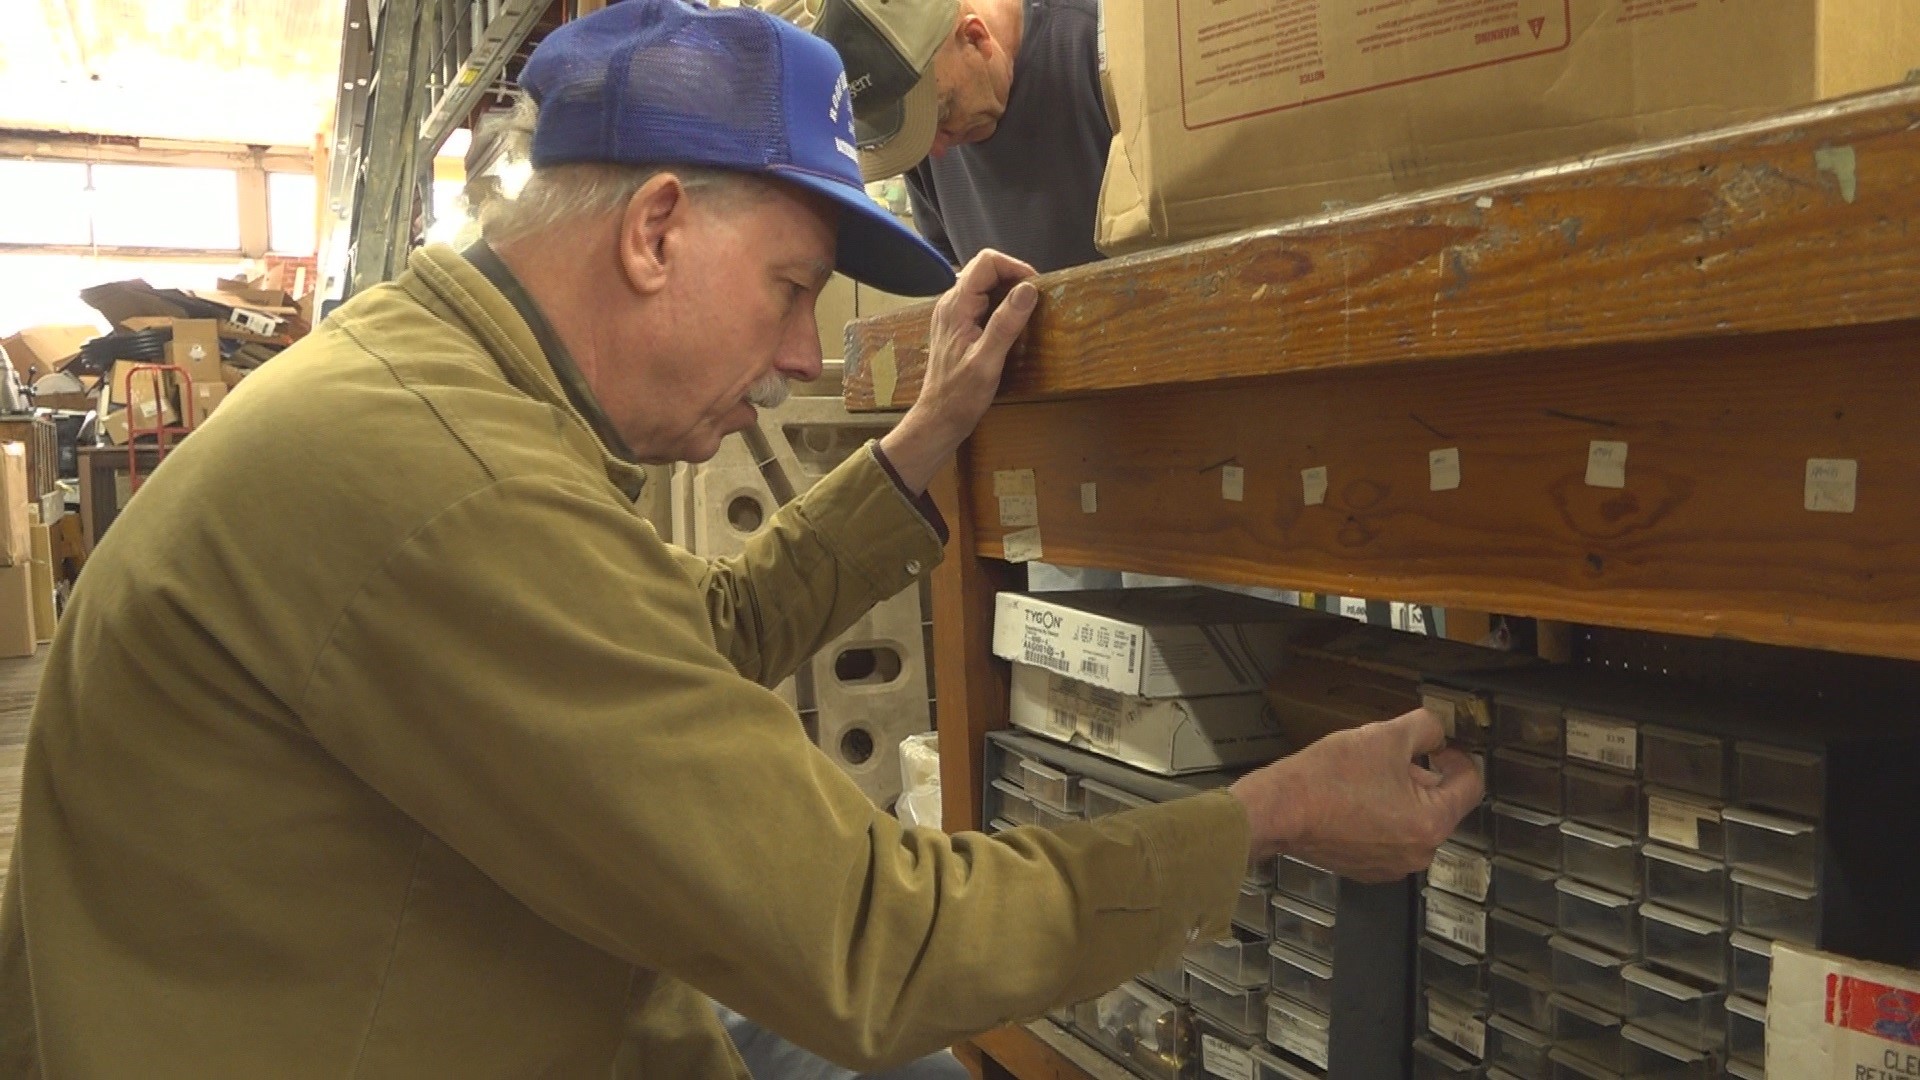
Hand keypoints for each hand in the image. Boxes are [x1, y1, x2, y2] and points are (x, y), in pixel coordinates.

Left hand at [876, 249, 1038, 492]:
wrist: (938, 418)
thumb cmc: (961, 395)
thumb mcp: (988, 361)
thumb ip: (1005, 323)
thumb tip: (1028, 289)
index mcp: (956, 306)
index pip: (986, 262)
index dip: (1015, 267)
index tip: (1036, 288)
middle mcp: (951, 303)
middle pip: (985, 269)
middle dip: (1013, 277)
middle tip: (1035, 299)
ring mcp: (952, 313)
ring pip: (983, 284)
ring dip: (1007, 290)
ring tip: (1027, 311)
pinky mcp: (956, 325)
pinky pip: (980, 300)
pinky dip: (999, 304)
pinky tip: (1011, 324)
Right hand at [1228, 708, 1482, 882]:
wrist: (1279, 810)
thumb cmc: (1329, 778)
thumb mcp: (1384, 736)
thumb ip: (1424, 728)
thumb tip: (1436, 732)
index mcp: (1431, 822)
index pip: (1470, 785)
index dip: (1458, 757)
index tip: (1441, 746)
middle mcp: (1418, 854)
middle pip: (1439, 805)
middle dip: (1422, 777)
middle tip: (1393, 755)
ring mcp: (1391, 867)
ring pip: (1412, 822)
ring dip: (1400, 797)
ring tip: (1367, 776)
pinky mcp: (1366, 870)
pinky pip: (1388, 839)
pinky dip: (1379, 818)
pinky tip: (1353, 799)